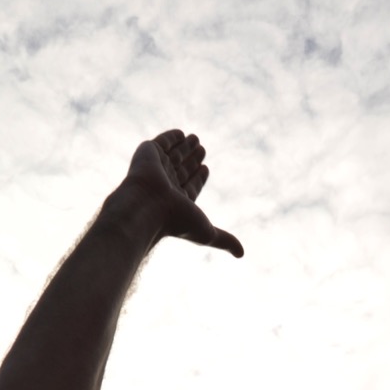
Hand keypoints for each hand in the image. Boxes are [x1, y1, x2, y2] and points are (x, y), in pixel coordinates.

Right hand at [118, 130, 242, 256]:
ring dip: (185, 148)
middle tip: (203, 149)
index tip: (205, 168)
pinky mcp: (148, 153)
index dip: (198, 178)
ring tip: (197, 139)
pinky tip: (181, 134)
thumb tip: (242, 254)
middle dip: (193, 160)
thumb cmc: (175, 222)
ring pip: (173, 156)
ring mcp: (156, 169)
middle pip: (182, 169)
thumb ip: (224, 240)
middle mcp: (166, 186)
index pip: (190, 186)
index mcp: (178, 202)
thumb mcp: (207, 233)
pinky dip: (171, 137)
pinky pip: (161, 142)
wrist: (147, 206)